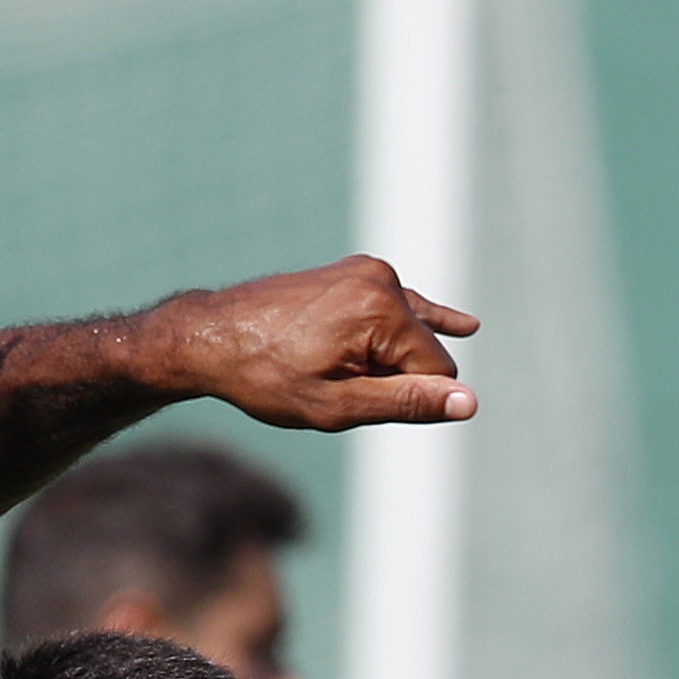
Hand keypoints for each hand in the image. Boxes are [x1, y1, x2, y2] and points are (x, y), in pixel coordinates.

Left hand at [142, 257, 477, 430]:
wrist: (210, 335)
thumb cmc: (266, 377)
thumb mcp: (337, 406)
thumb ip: (407, 403)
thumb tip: (468, 403)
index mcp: (381, 310)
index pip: (437, 374)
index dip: (404, 400)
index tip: (349, 397)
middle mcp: (382, 280)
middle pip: (424, 353)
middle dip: (392, 379)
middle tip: (326, 380)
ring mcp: (368, 272)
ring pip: (410, 336)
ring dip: (385, 363)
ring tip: (332, 363)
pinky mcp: (355, 273)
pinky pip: (400, 309)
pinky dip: (417, 324)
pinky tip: (466, 326)